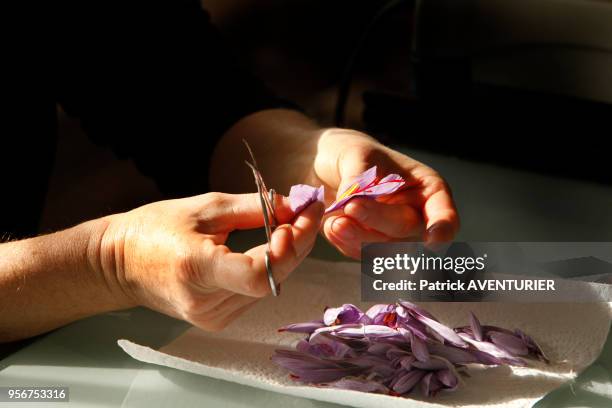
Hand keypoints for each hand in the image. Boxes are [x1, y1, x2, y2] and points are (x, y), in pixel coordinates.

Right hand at [94, 192, 323, 330]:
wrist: (120, 264)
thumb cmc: (156, 228)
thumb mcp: (205, 207)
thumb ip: (254, 208)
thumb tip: (295, 206)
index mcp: (197, 270)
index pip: (259, 275)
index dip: (288, 247)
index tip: (300, 214)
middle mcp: (207, 303)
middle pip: (273, 279)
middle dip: (298, 242)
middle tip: (309, 210)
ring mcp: (213, 317)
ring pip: (272, 286)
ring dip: (288, 254)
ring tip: (293, 223)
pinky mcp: (218, 320)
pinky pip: (258, 292)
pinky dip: (272, 267)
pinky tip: (274, 244)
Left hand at [305, 128, 458, 258]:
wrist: (324, 167)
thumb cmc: (350, 153)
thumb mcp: (356, 154)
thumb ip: (358, 179)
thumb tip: (352, 203)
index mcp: (427, 189)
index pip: (444, 214)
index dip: (442, 229)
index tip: (432, 241)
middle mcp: (416, 216)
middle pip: (406, 230)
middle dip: (378, 219)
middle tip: (351, 205)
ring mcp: (393, 236)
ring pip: (383, 249)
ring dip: (358, 237)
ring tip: (335, 221)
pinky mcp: (370, 248)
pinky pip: (361, 255)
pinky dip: (345, 243)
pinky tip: (332, 226)